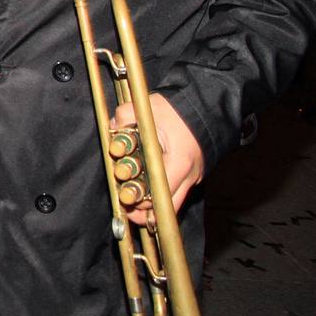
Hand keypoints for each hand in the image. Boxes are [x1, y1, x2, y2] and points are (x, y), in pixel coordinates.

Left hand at [111, 93, 203, 225]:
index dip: (142, 200)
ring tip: (132, 206)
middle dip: (145, 209)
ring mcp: (193, 177)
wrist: (203, 108)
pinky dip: (160, 196)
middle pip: (169, 206)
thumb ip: (125, 115)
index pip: (162, 192)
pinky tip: (144, 197)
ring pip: (174, 203)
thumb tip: (111, 126)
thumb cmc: (177, 109)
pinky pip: (176, 192)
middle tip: (126, 203)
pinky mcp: (191, 175)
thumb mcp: (149, 107)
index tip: (125, 200)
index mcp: (181, 161)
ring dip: (152, 205)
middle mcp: (190, 174)